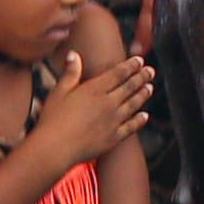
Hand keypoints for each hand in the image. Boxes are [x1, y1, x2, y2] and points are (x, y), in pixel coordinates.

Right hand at [24, 45, 156, 167]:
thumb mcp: (58, 92)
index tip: (139, 60)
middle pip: (129, 87)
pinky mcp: (114, 138)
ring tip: (150, 88)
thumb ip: (70, 74)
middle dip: (141, 77)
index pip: (118, 73)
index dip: (131, 66)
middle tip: (151, 71)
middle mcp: (108, 103)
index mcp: (94, 90)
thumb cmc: (52, 120)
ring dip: (143, 95)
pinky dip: (140, 120)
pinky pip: (131, 126)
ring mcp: (113, 121)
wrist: (55, 148)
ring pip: (133, 105)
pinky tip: (145, 116)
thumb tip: (74, 55)